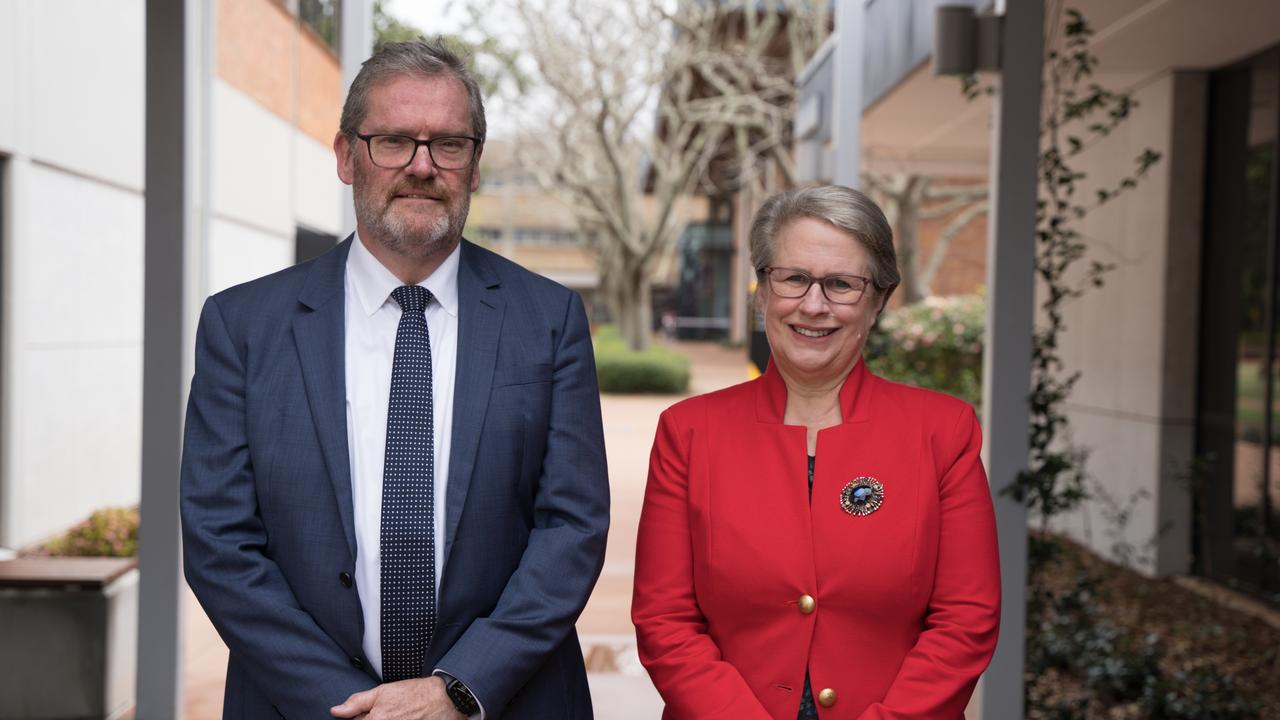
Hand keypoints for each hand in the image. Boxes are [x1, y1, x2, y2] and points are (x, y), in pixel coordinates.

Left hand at [330, 676, 465, 719]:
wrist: (444, 700)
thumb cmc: (414, 694)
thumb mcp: (383, 692)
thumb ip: (356, 703)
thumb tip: (335, 711)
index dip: (361, 717)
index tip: (372, 712)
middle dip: (372, 719)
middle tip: (388, 712)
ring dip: (384, 719)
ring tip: (397, 715)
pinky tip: (403, 718)